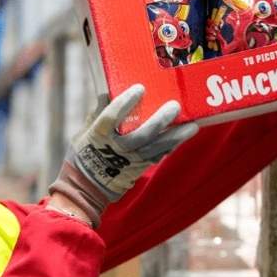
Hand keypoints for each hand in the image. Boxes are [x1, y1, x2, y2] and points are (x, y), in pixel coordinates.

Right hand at [48, 84, 197, 226]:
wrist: (87, 188)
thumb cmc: (83, 155)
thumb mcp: (84, 131)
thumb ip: (97, 112)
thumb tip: (107, 91)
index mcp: (99, 135)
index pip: (112, 116)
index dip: (126, 102)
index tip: (140, 88)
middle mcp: (117, 148)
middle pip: (142, 134)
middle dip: (160, 120)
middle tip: (174, 106)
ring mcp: (130, 160)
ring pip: (156, 148)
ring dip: (176, 136)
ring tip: (193, 126)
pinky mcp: (139, 168)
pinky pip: (159, 155)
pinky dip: (172, 145)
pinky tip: (183, 135)